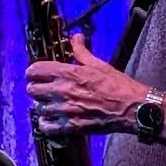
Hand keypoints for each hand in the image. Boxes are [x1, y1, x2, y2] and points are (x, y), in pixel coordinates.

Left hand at [26, 34, 147, 136]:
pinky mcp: (71, 127)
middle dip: (36, 88)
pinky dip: (46, 123)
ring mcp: (66, 110)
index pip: (36, 70)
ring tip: (49, 104)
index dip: (33, 71)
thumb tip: (76, 38)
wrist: (132, 108)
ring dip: (42, 105)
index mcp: (69, 73)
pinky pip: (46, 127)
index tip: (35, 73)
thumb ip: (81, 51)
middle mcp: (63, 91)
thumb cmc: (118, 86)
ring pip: (38, 108)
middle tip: (43, 89)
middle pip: (32, 90)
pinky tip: (51, 119)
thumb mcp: (98, 64)